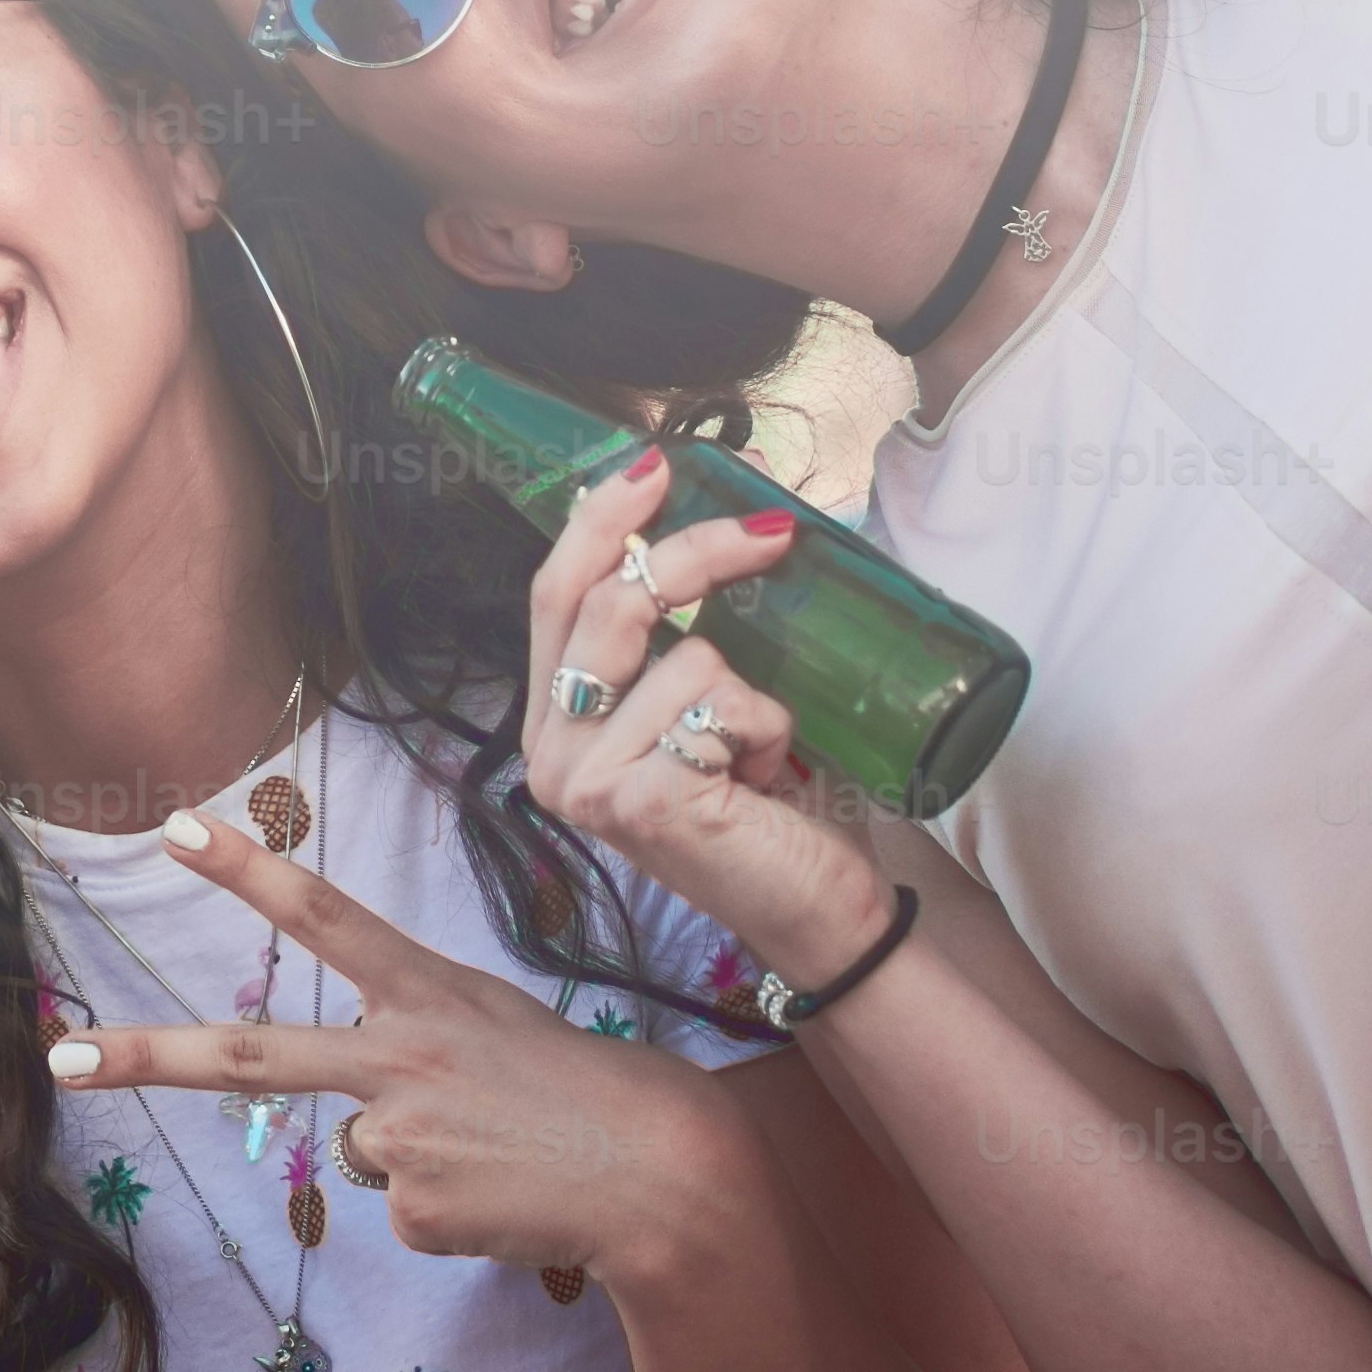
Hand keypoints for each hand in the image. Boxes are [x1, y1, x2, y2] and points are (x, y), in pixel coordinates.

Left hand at [41, 821, 737, 1292]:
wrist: (657, 1170)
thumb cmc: (575, 1087)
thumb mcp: (490, 1022)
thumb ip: (408, 1039)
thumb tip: (352, 1125)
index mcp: (425, 989)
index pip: (324, 913)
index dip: (249, 866)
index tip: (173, 827)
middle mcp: (400, 1052)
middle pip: (251, 1054)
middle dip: (145, 1057)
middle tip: (62, 1059)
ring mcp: (400, 1134)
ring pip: (357, 1152)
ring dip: (416, 1159)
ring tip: (492, 1151)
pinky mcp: (414, 1209)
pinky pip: (398, 1211)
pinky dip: (443, 1210)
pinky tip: (496, 1194)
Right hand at [489, 450, 891, 987]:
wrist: (819, 910)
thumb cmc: (771, 803)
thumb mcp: (711, 699)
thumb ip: (685, 632)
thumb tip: (735, 509)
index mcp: (556, 719)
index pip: (554, 595)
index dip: (600, 520)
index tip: (658, 461)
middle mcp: (552, 752)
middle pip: (608, 603)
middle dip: (697, 554)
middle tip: (775, 533)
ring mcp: (586, 780)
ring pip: (688, 655)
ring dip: (754, 695)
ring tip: (760, 756)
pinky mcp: (636, 797)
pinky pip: (720, 703)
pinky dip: (767, 730)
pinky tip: (763, 784)